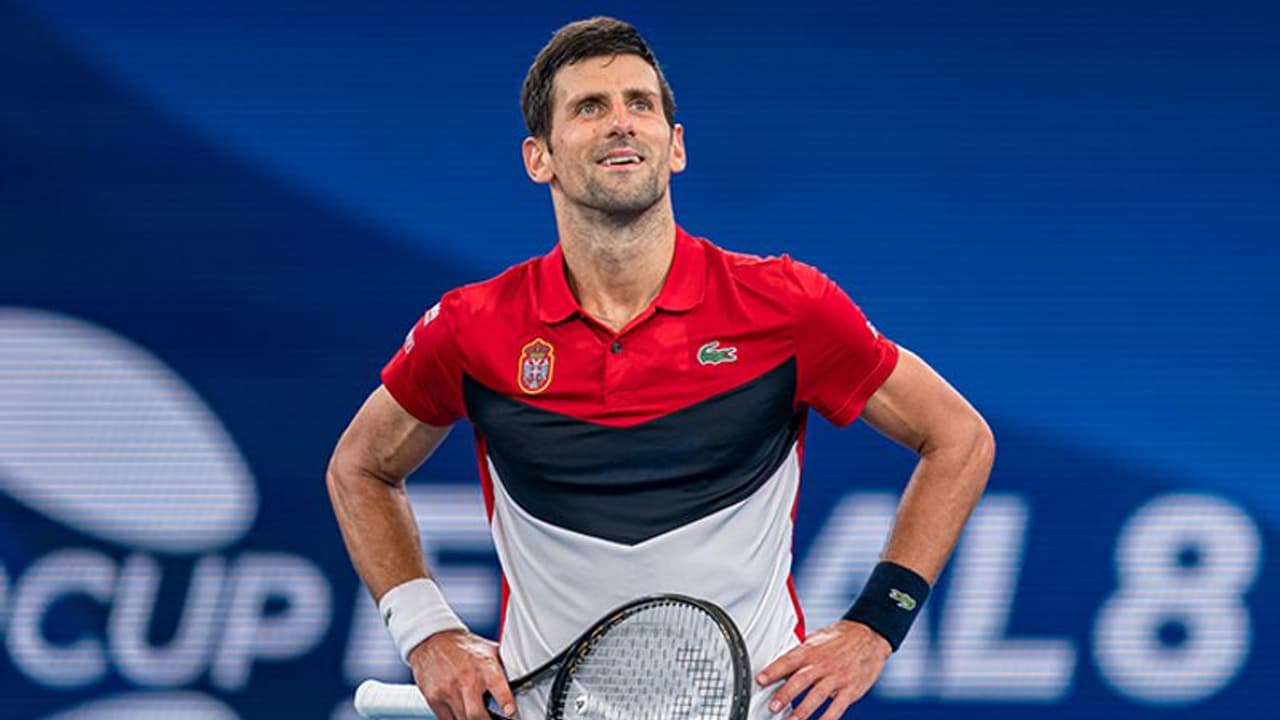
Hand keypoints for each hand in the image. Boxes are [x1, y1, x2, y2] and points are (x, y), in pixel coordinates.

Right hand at [408, 629, 515, 719]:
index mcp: (484, 665)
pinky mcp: (434, 697)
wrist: (432, 640)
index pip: (498, 687)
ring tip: (480, 716)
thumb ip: (503, 667)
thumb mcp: (488, 650)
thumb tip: (521, 681)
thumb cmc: (463, 647)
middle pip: (477, 714)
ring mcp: (448, 690)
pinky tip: (463, 714)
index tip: (510, 712)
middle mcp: (466, 679)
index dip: (506, 702)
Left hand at [756, 620, 890, 719]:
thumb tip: (781, 664)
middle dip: (785, 694)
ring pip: (816, 696)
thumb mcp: (817, 638)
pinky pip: (837, 708)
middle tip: (772, 706)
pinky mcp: (850, 690)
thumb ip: (800, 652)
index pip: (789, 661)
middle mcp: (823, 664)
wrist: (870, 636)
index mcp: (812, 650)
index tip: (760, 680)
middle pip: (801, 680)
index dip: (773, 671)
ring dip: (801, 711)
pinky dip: (826, 719)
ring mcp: (837, 678)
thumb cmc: (842, 637)